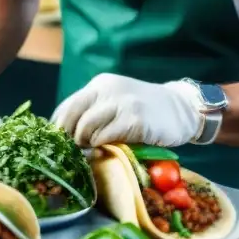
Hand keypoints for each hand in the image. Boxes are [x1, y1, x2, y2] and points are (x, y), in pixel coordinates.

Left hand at [51, 74, 202, 147]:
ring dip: (84, 145)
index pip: (67, 107)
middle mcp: (109, 90)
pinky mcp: (135, 119)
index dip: (58, 129)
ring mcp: (122, 103)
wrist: (181, 109)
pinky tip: (107, 152)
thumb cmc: (145, 110)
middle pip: (72, 116)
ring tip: (91, 153)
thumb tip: (65, 137)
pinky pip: (106, 137)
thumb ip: (96, 112)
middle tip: (73, 154)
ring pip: (86, 128)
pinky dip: (102, 148)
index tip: (57, 146)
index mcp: (101, 85)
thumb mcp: (117, 102)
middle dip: (68, 138)